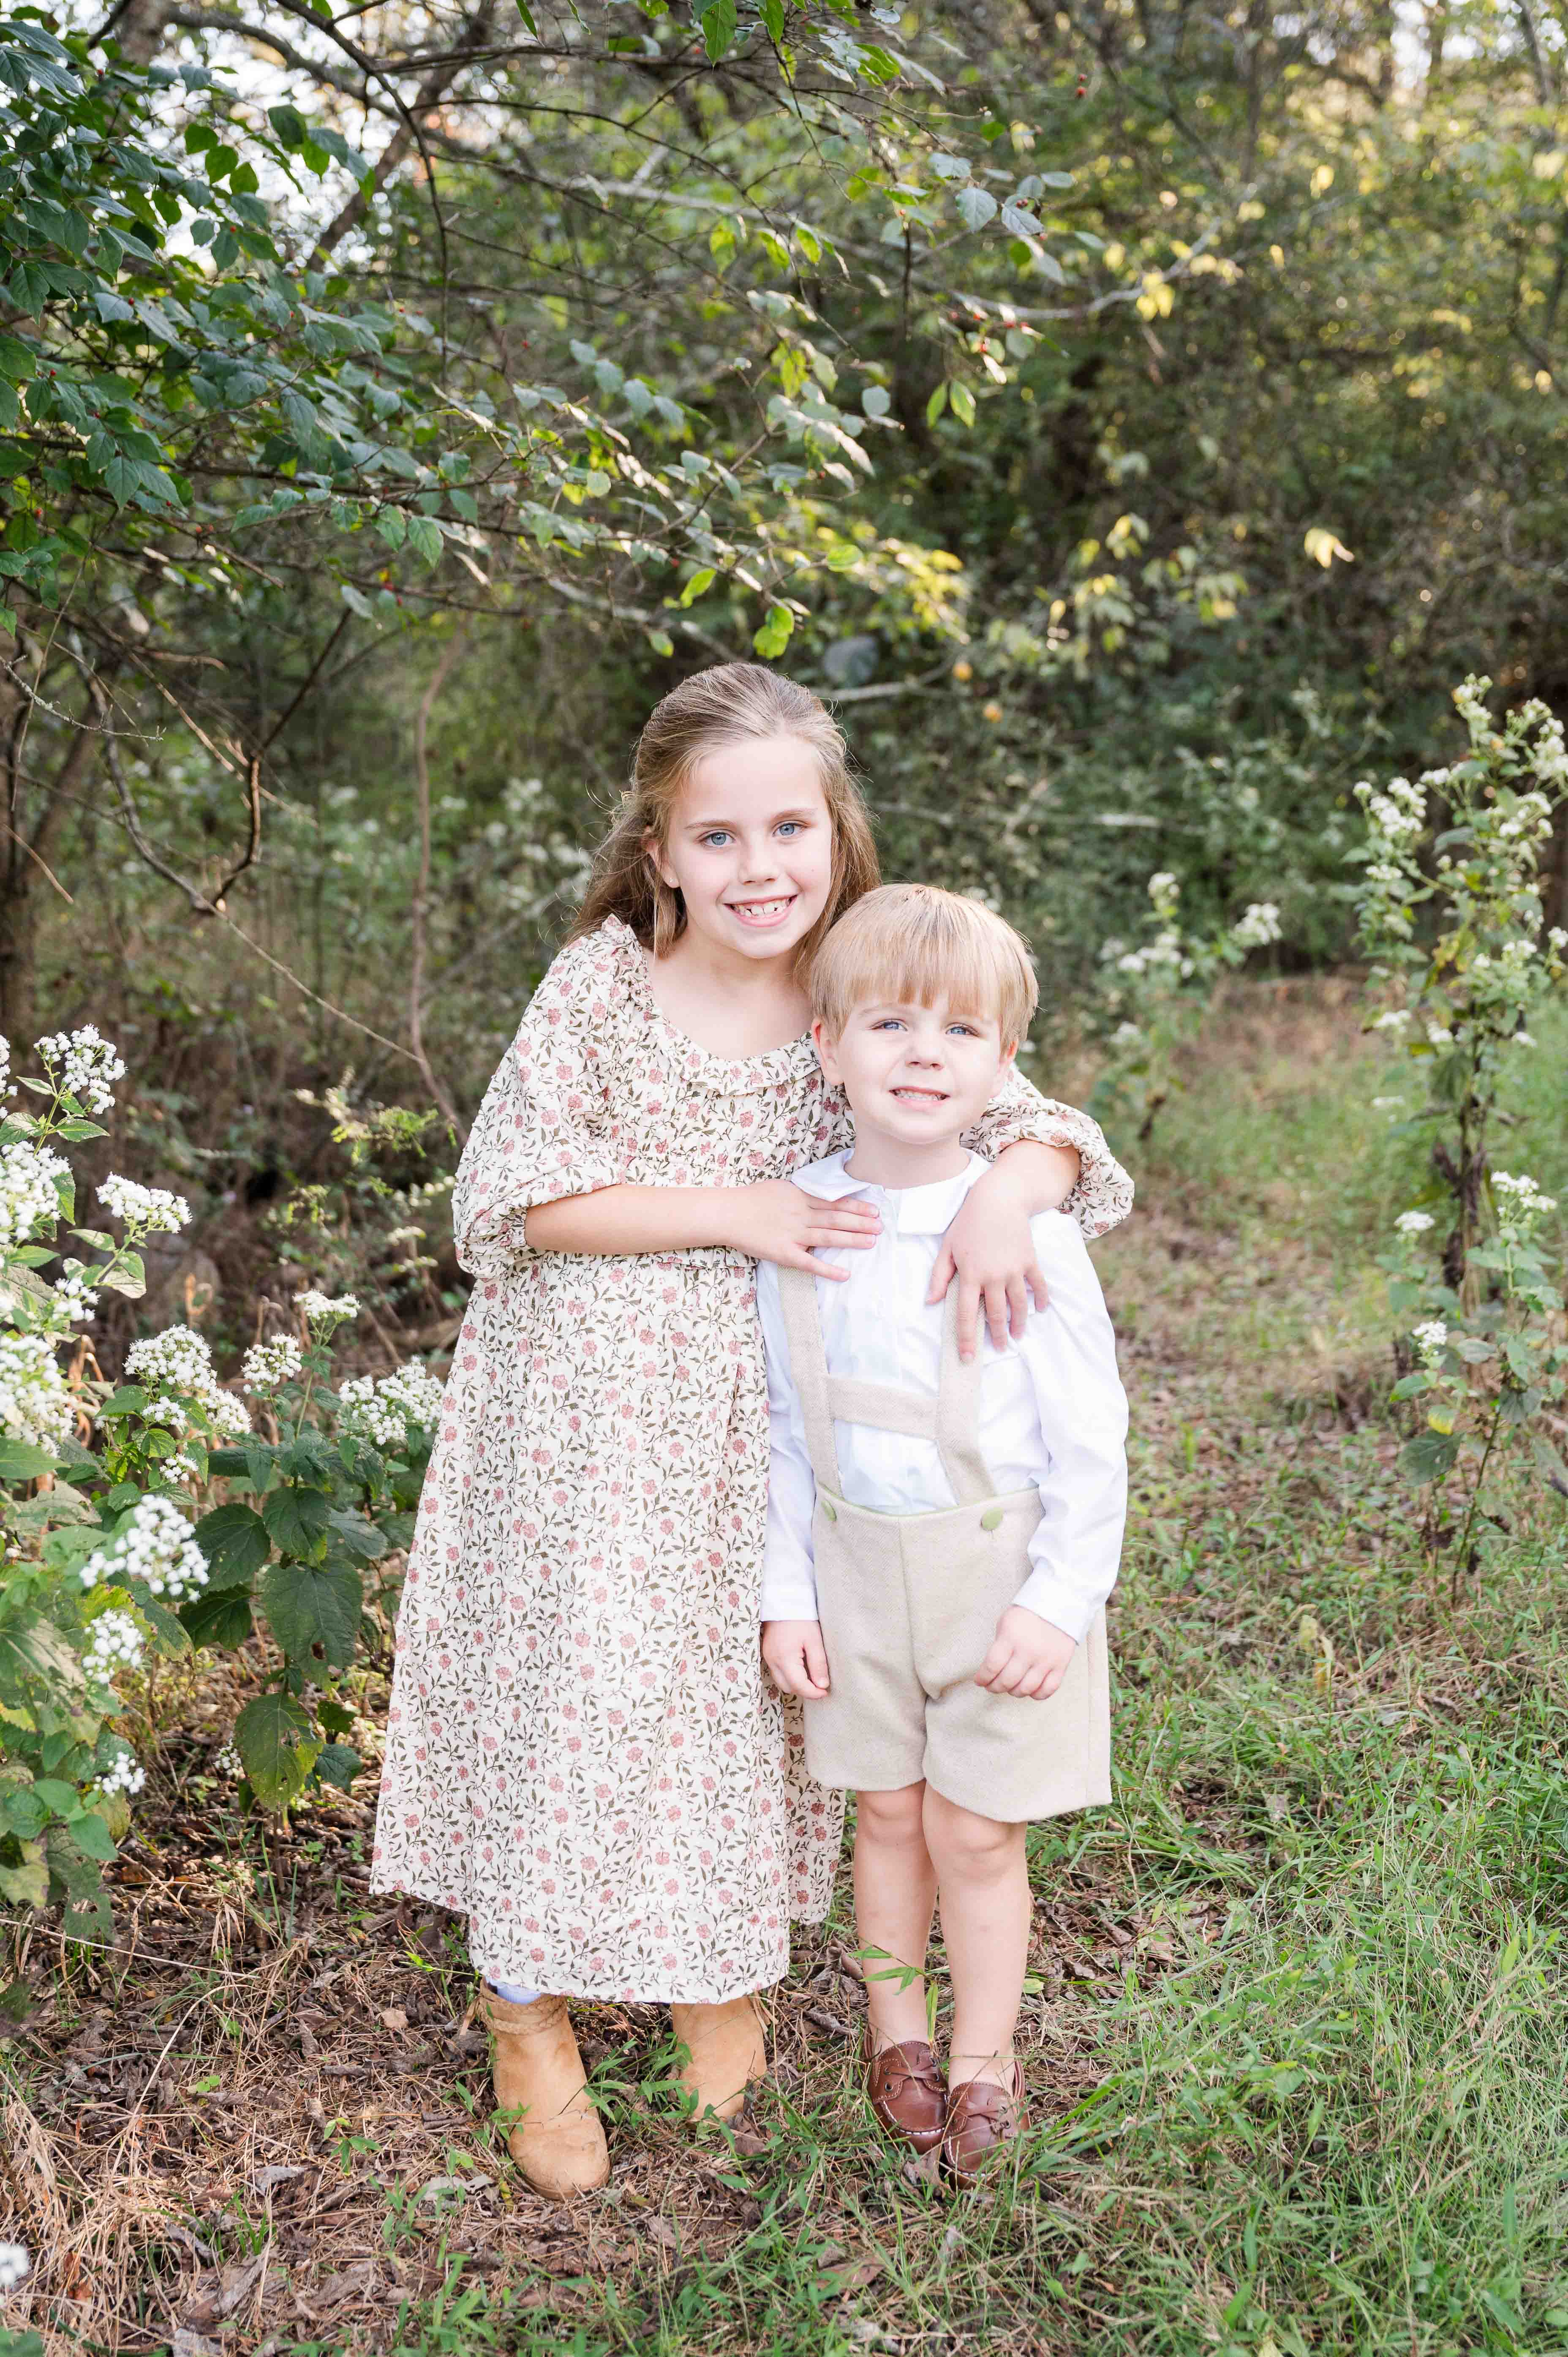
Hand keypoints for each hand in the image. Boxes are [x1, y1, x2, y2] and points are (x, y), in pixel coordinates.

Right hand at [725, 1180, 879, 1276]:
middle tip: (881, 1226)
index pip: (834, 1203)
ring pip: (828, 1237)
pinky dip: (827, 1270)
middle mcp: (800, 1215)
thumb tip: (820, 1195)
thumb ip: (801, 1193)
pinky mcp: (784, 1253)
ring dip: (852, 1240)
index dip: (856, 1207)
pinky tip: (844, 1275)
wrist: (728, 1213)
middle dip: (861, 1223)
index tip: (874, 1209)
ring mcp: (793, 1234)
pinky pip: (809, 1263)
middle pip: (836, 1219)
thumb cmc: (752, 1199)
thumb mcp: (780, 1187)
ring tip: (871, 1242)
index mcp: (800, 1197)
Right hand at [762, 1619, 830, 1699]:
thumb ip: (818, 1664)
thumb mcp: (814, 1640)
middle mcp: (772, 1661)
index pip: (799, 1686)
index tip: (826, 1692)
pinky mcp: (768, 1654)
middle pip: (788, 1688)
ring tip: (812, 1676)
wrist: (784, 1601)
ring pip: (782, 1682)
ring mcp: (768, 1658)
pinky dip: (790, 1676)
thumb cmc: (801, 1618)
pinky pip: (778, 1673)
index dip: (813, 1693)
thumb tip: (822, 1686)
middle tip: (820, 1685)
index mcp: (784, 1658)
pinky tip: (802, 1668)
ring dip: (796, 1684)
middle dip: (804, 1691)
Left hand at [928, 1171, 1049, 1358]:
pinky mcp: (1029, 1261)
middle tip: (999, 1348)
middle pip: (995, 1314)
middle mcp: (994, 1277)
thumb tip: (931, 1302)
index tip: (967, 1356)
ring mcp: (1014, 1270)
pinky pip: (1037, 1286)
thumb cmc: (968, 1223)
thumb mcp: (947, 1247)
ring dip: (1018, 1323)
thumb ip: (939, 1276)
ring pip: (1019, 1305)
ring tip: (1017, 1335)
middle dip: (997, 1335)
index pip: (966, 1314)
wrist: (998, 1200)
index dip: (966, 1338)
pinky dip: (1040, 1300)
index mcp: (970, 1275)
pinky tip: (1040, 1310)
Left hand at [975, 1605, 1075, 1700]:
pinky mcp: (1061, 1665)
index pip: (992, 1667)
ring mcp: (1046, 1660)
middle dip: (994, 1687)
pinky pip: (1048, 1690)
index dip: (982, 1678)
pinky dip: (1036, 1694)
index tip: (979, 1681)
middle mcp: (1029, 1651)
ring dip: (1013, 1692)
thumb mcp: (1005, 1624)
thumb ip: (999, 1647)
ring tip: (1009, 1687)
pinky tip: (1029, 1689)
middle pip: (1007, 1681)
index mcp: (1011, 1638)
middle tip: (991, 1686)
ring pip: (1026, 1689)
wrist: (1058, 1603)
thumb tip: (992, 1670)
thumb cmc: (1027, 1614)